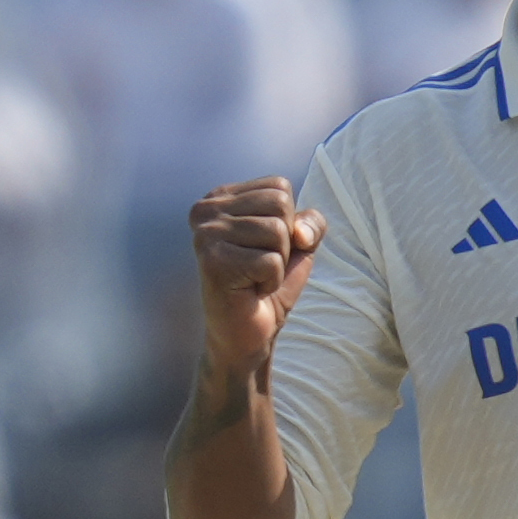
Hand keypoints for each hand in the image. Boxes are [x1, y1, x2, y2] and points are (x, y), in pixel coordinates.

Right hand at [189, 176, 326, 372]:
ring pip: (277, 231)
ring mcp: (206, 234)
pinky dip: (271, 280)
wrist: (249, 332)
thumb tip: (300, 232)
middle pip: (280, 204)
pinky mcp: (213, 261)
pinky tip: (250, 290)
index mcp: (221, 196)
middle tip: (260, 264)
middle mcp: (206, 209)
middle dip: (284, 241)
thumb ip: (310, 222)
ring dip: (277, 262)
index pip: (279, 186)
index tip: (264, 245)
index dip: (289, 220)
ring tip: (254, 277)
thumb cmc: (268, 282)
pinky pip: (271, 261)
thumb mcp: (299, 243)